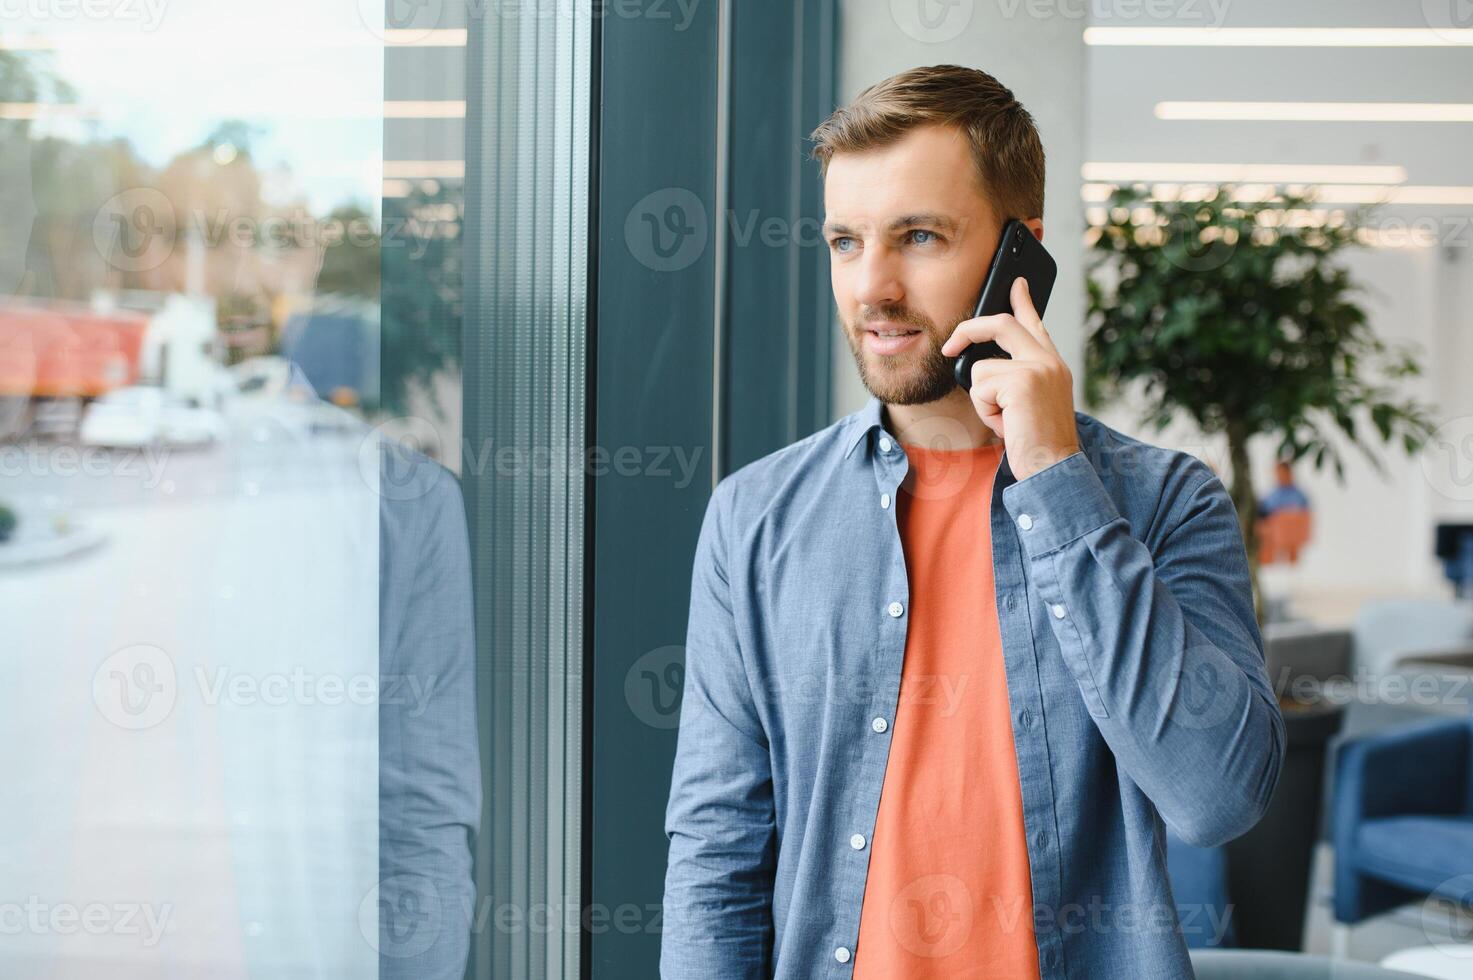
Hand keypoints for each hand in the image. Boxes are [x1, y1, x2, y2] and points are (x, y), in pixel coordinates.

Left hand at [940, 276, 1080, 481]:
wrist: (1053, 467)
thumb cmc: (1037, 442)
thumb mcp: (1028, 404)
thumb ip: (1015, 378)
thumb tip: (981, 363)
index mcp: (1053, 365)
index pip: (1035, 324)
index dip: (1024, 302)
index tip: (1017, 284)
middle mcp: (1049, 361)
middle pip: (1000, 325)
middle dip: (967, 331)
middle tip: (949, 347)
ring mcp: (1038, 368)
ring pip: (981, 368)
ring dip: (983, 400)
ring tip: (1006, 419)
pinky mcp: (1022, 381)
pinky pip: (980, 387)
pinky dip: (985, 411)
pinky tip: (1007, 424)